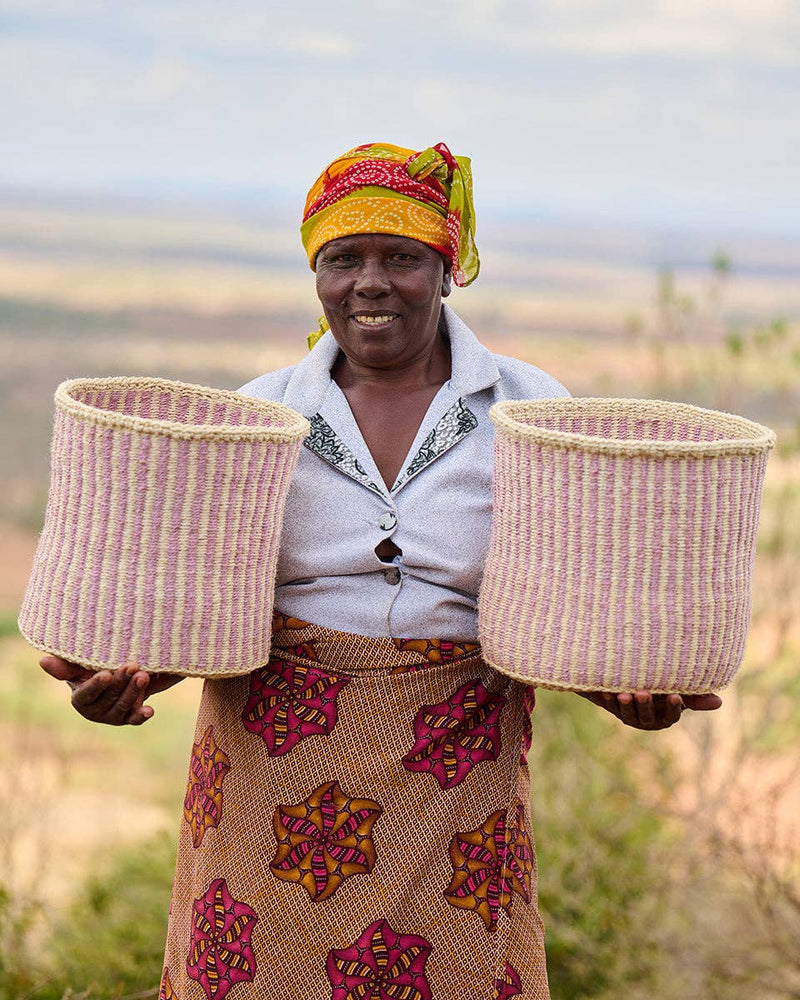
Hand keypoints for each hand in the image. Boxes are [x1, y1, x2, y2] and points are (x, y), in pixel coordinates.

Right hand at [39, 655, 182, 725]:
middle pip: (108, 698)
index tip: (106, 674)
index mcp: (80, 699)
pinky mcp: (128, 718)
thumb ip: (64, 667)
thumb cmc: (93, 668)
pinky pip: (135, 719)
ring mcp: (113, 716)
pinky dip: (141, 715)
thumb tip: (43, 661)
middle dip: (121, 682)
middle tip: (132, 666)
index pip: (86, 695)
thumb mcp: (79, 666)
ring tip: (143, 676)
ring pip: (123, 706)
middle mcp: (95, 712)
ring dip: (133, 692)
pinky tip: (149, 711)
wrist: (117, 676)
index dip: (95, 686)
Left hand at [579, 689, 722, 729]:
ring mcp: (629, 714)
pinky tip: (604, 691)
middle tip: (643, 693)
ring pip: (626, 714)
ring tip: (623, 694)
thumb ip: (695, 696)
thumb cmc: (662, 685)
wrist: (633, 681)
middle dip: (644, 706)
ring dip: (624, 705)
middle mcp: (647, 719)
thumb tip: (719, 702)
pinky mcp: (613, 707)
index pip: (671, 716)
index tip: (675, 696)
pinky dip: (606, 698)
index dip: (673, 707)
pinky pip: (609, 705)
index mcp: (665, 716)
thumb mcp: (678, 688)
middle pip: (646, 717)